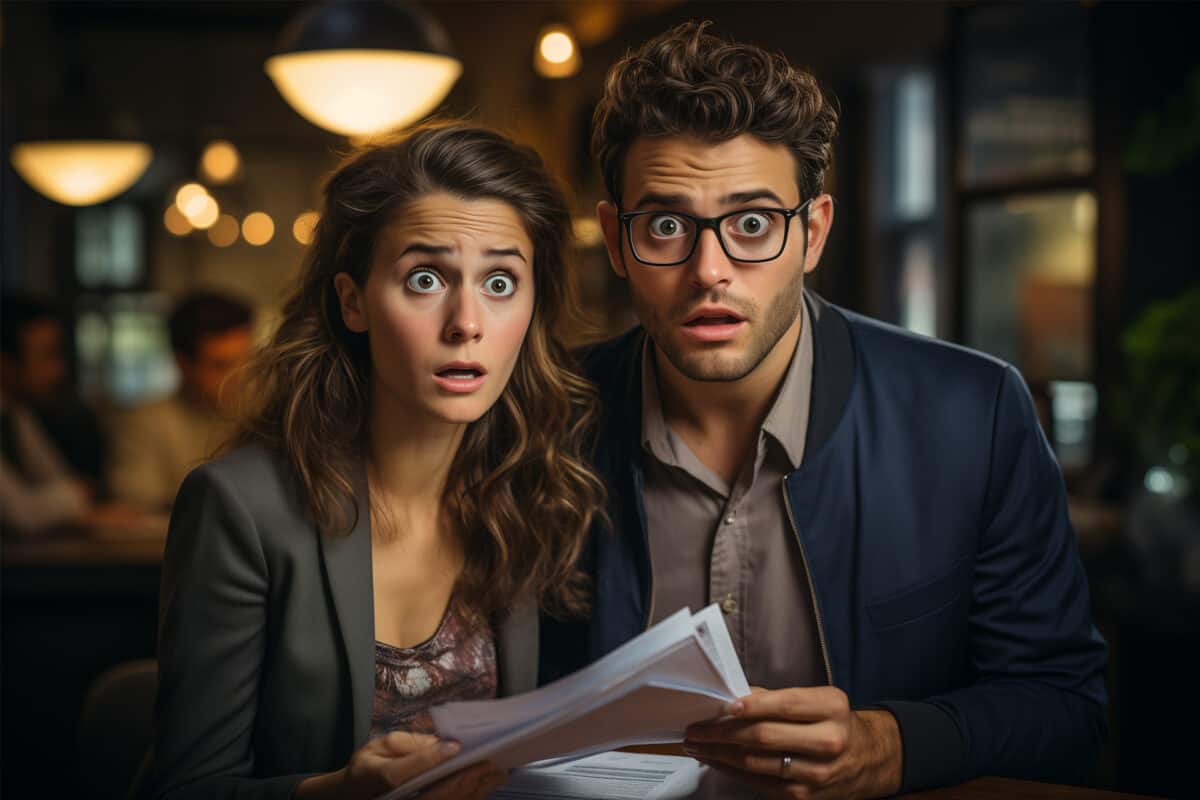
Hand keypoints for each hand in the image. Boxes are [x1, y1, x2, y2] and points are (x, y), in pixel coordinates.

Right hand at [295, 731, 506, 799]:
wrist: (353, 797)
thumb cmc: (368, 767)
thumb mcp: (377, 748)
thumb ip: (406, 744)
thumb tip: (440, 742)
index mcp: (380, 778)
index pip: (403, 773)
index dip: (430, 758)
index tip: (456, 745)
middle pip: (435, 795)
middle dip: (466, 779)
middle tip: (491, 762)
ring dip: (475, 791)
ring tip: (497, 773)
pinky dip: (471, 799)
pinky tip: (487, 786)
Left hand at [682, 686, 901, 798]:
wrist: (866, 759)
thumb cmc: (832, 722)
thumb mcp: (817, 699)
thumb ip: (775, 698)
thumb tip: (731, 700)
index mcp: (831, 708)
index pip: (785, 705)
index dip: (751, 706)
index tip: (723, 706)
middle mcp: (828, 741)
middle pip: (765, 737)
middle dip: (722, 733)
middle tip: (695, 728)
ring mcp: (816, 774)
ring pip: (756, 763)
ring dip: (719, 754)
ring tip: (697, 743)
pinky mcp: (803, 797)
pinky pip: (758, 783)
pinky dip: (731, 771)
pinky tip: (715, 760)